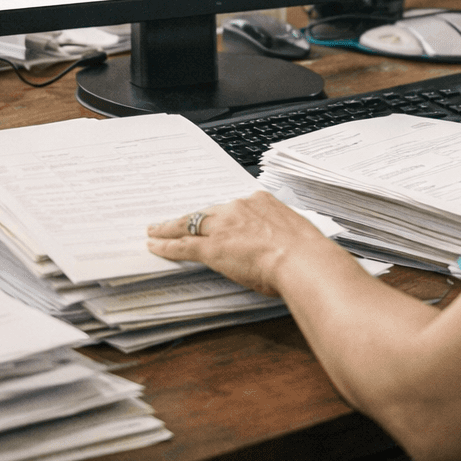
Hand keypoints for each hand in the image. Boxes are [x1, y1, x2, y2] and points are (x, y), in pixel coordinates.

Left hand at [147, 190, 332, 296]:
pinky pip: (183, 245)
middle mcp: (238, 208)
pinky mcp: (212, 248)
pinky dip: (167, 246)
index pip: (232, 207)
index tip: (213, 216)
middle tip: (171, 220)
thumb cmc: (305, 251)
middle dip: (187, 217)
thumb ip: (278, 233)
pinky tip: (155, 247)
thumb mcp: (293, 232)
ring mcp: (223, 227)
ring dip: (169, 228)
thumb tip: (276, 244)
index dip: (218, 214)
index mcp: (260, 201)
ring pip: (188, 225)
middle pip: (205, 212)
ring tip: (155, 231)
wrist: (301, 259)